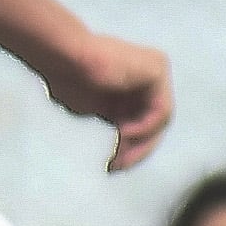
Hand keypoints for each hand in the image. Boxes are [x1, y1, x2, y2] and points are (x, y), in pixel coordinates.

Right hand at [46, 36, 174, 173]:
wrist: (64, 56)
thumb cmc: (67, 77)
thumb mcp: (89, 109)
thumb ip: (109, 120)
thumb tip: (121, 147)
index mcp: (128, 86)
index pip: (137, 124)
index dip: (127, 150)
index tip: (110, 168)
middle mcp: (144, 77)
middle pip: (151, 124)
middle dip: (136, 150)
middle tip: (117, 168)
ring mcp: (153, 71)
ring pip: (160, 120)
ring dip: (141, 143)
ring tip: (119, 154)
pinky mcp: (157, 68)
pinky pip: (161, 110)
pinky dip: (146, 126)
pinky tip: (125, 132)